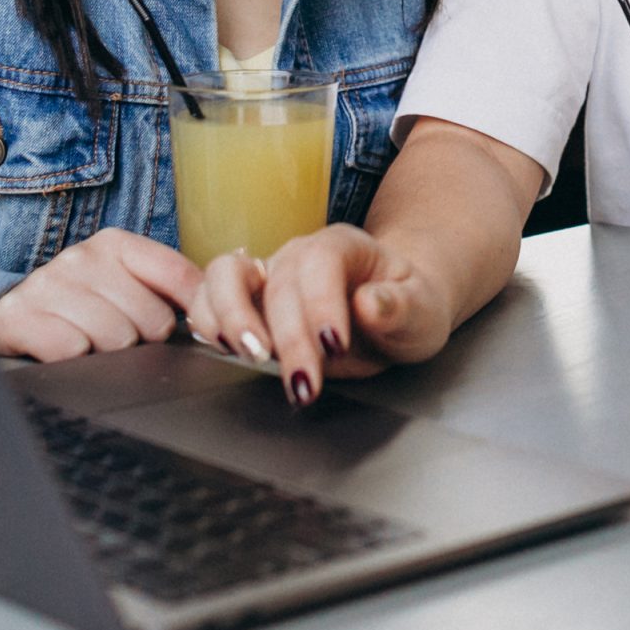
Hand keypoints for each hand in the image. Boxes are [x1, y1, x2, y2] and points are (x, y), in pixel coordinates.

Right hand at [0, 229, 201, 361]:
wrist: (10, 320)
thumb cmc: (79, 308)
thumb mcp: (124, 287)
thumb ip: (172, 290)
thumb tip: (219, 303)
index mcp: (115, 245)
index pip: (179, 278)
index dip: (188, 315)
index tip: (178, 330)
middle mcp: (81, 257)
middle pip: (152, 320)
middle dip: (140, 342)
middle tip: (114, 340)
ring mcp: (47, 284)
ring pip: (115, 339)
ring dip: (105, 356)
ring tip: (87, 345)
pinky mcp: (16, 316)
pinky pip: (71, 350)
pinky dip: (72, 362)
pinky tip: (61, 352)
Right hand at [186, 224, 454, 405]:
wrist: (392, 311)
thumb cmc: (407, 308)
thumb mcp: (423, 310)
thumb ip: (401, 307)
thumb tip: (369, 305)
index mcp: (344, 246)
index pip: (322, 263)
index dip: (322, 304)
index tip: (335, 346)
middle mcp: (299, 255)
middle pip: (277, 284)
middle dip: (288, 339)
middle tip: (305, 383)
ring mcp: (268, 275)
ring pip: (224, 276)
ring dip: (229, 318)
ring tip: (252, 358)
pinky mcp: (246, 303)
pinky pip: (207, 299)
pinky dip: (206, 322)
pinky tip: (223, 350)